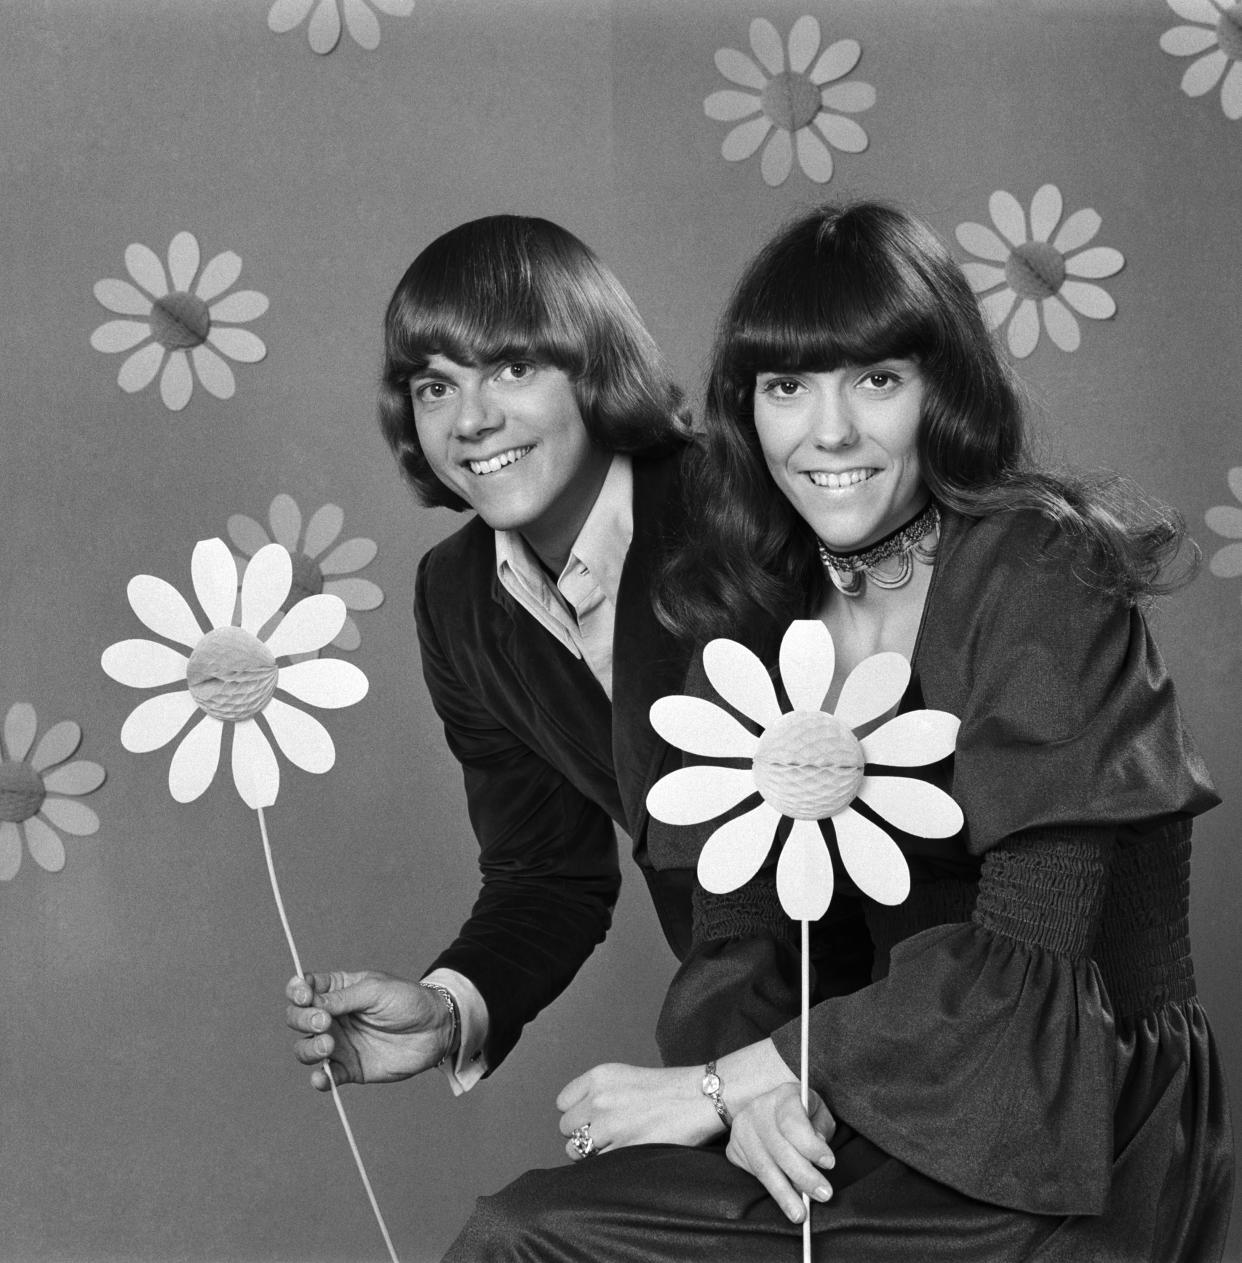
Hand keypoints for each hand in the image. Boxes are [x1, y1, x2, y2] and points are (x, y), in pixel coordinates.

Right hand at [285, 970, 453, 1090]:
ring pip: (305, 1049)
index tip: (304, 997)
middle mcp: (333, 1017)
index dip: (296, 992)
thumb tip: (311, 1004)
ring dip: (309, 1048)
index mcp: (337, 990)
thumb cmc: (408, 1000)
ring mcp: (339, 1043)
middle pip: (297, 1019)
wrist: (435, 1028)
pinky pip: (326, 1077)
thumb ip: (342, 998)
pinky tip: (323, 1077)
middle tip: (323, 1022)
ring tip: (328, 1044)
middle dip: (301, 1020)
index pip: (303, 989)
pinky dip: (319, 1079)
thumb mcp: (375, 990)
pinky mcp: (350, 1068)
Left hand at [556, 1063, 722, 1157]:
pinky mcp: (624, 1149)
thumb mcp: (625, 1077)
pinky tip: (624, 1156)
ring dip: (591, 1153)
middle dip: (582, 1134)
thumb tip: (579, 1119)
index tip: (590, 1118)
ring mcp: (611, 1126)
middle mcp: (600, 1099)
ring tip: (614, 1146)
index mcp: (599, 1077)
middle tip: (604, 1135)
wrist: (700, 1097)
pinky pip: (598, 1165)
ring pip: (576, 1150)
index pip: (563, 1103)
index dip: (576, 1113)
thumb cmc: (668, 1088)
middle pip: (567, 1128)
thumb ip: (598, 1093)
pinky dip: (606, 1165)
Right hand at [725, 1083, 835, 1222]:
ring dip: (785, 1193)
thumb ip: (820, 1130)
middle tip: (823, 1194)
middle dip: (804, 1176)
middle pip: (779, 1148)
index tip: (829, 1163)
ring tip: (801, 1214)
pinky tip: (785, 1198)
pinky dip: (772, 1188)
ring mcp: (742, 1129)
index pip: (793, 1122)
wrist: (772, 1109)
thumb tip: (816, 1158)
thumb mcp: (818, 1114)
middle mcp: (758, 1109)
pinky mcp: (733, 1148)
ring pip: (764, 1167)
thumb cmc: (803, 1115)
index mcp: (783, 1096)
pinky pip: (753, 1174)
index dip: (811, 1145)